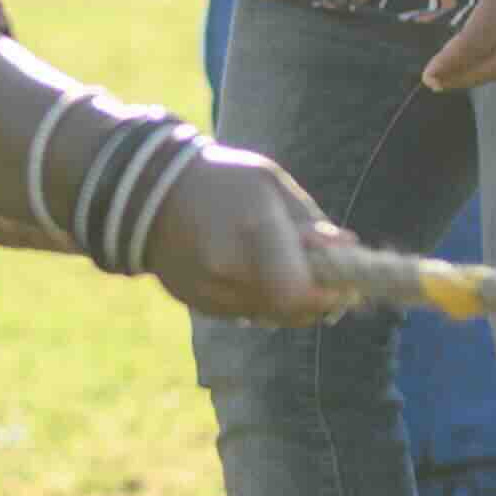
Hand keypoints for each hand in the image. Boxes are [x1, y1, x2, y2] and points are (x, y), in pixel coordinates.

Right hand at [143, 151, 356, 325]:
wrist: (146, 192)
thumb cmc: (221, 180)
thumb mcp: (270, 184)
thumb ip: (308, 220)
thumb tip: (349, 249)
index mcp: (251, 230)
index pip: (299, 290)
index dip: (328, 294)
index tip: (345, 285)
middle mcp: (226, 269)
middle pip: (290, 310)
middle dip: (316, 299)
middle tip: (329, 281)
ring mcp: (207, 291)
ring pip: (270, 316)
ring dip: (290, 301)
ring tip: (290, 270)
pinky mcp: (197, 303)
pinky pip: (245, 313)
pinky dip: (261, 300)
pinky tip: (255, 273)